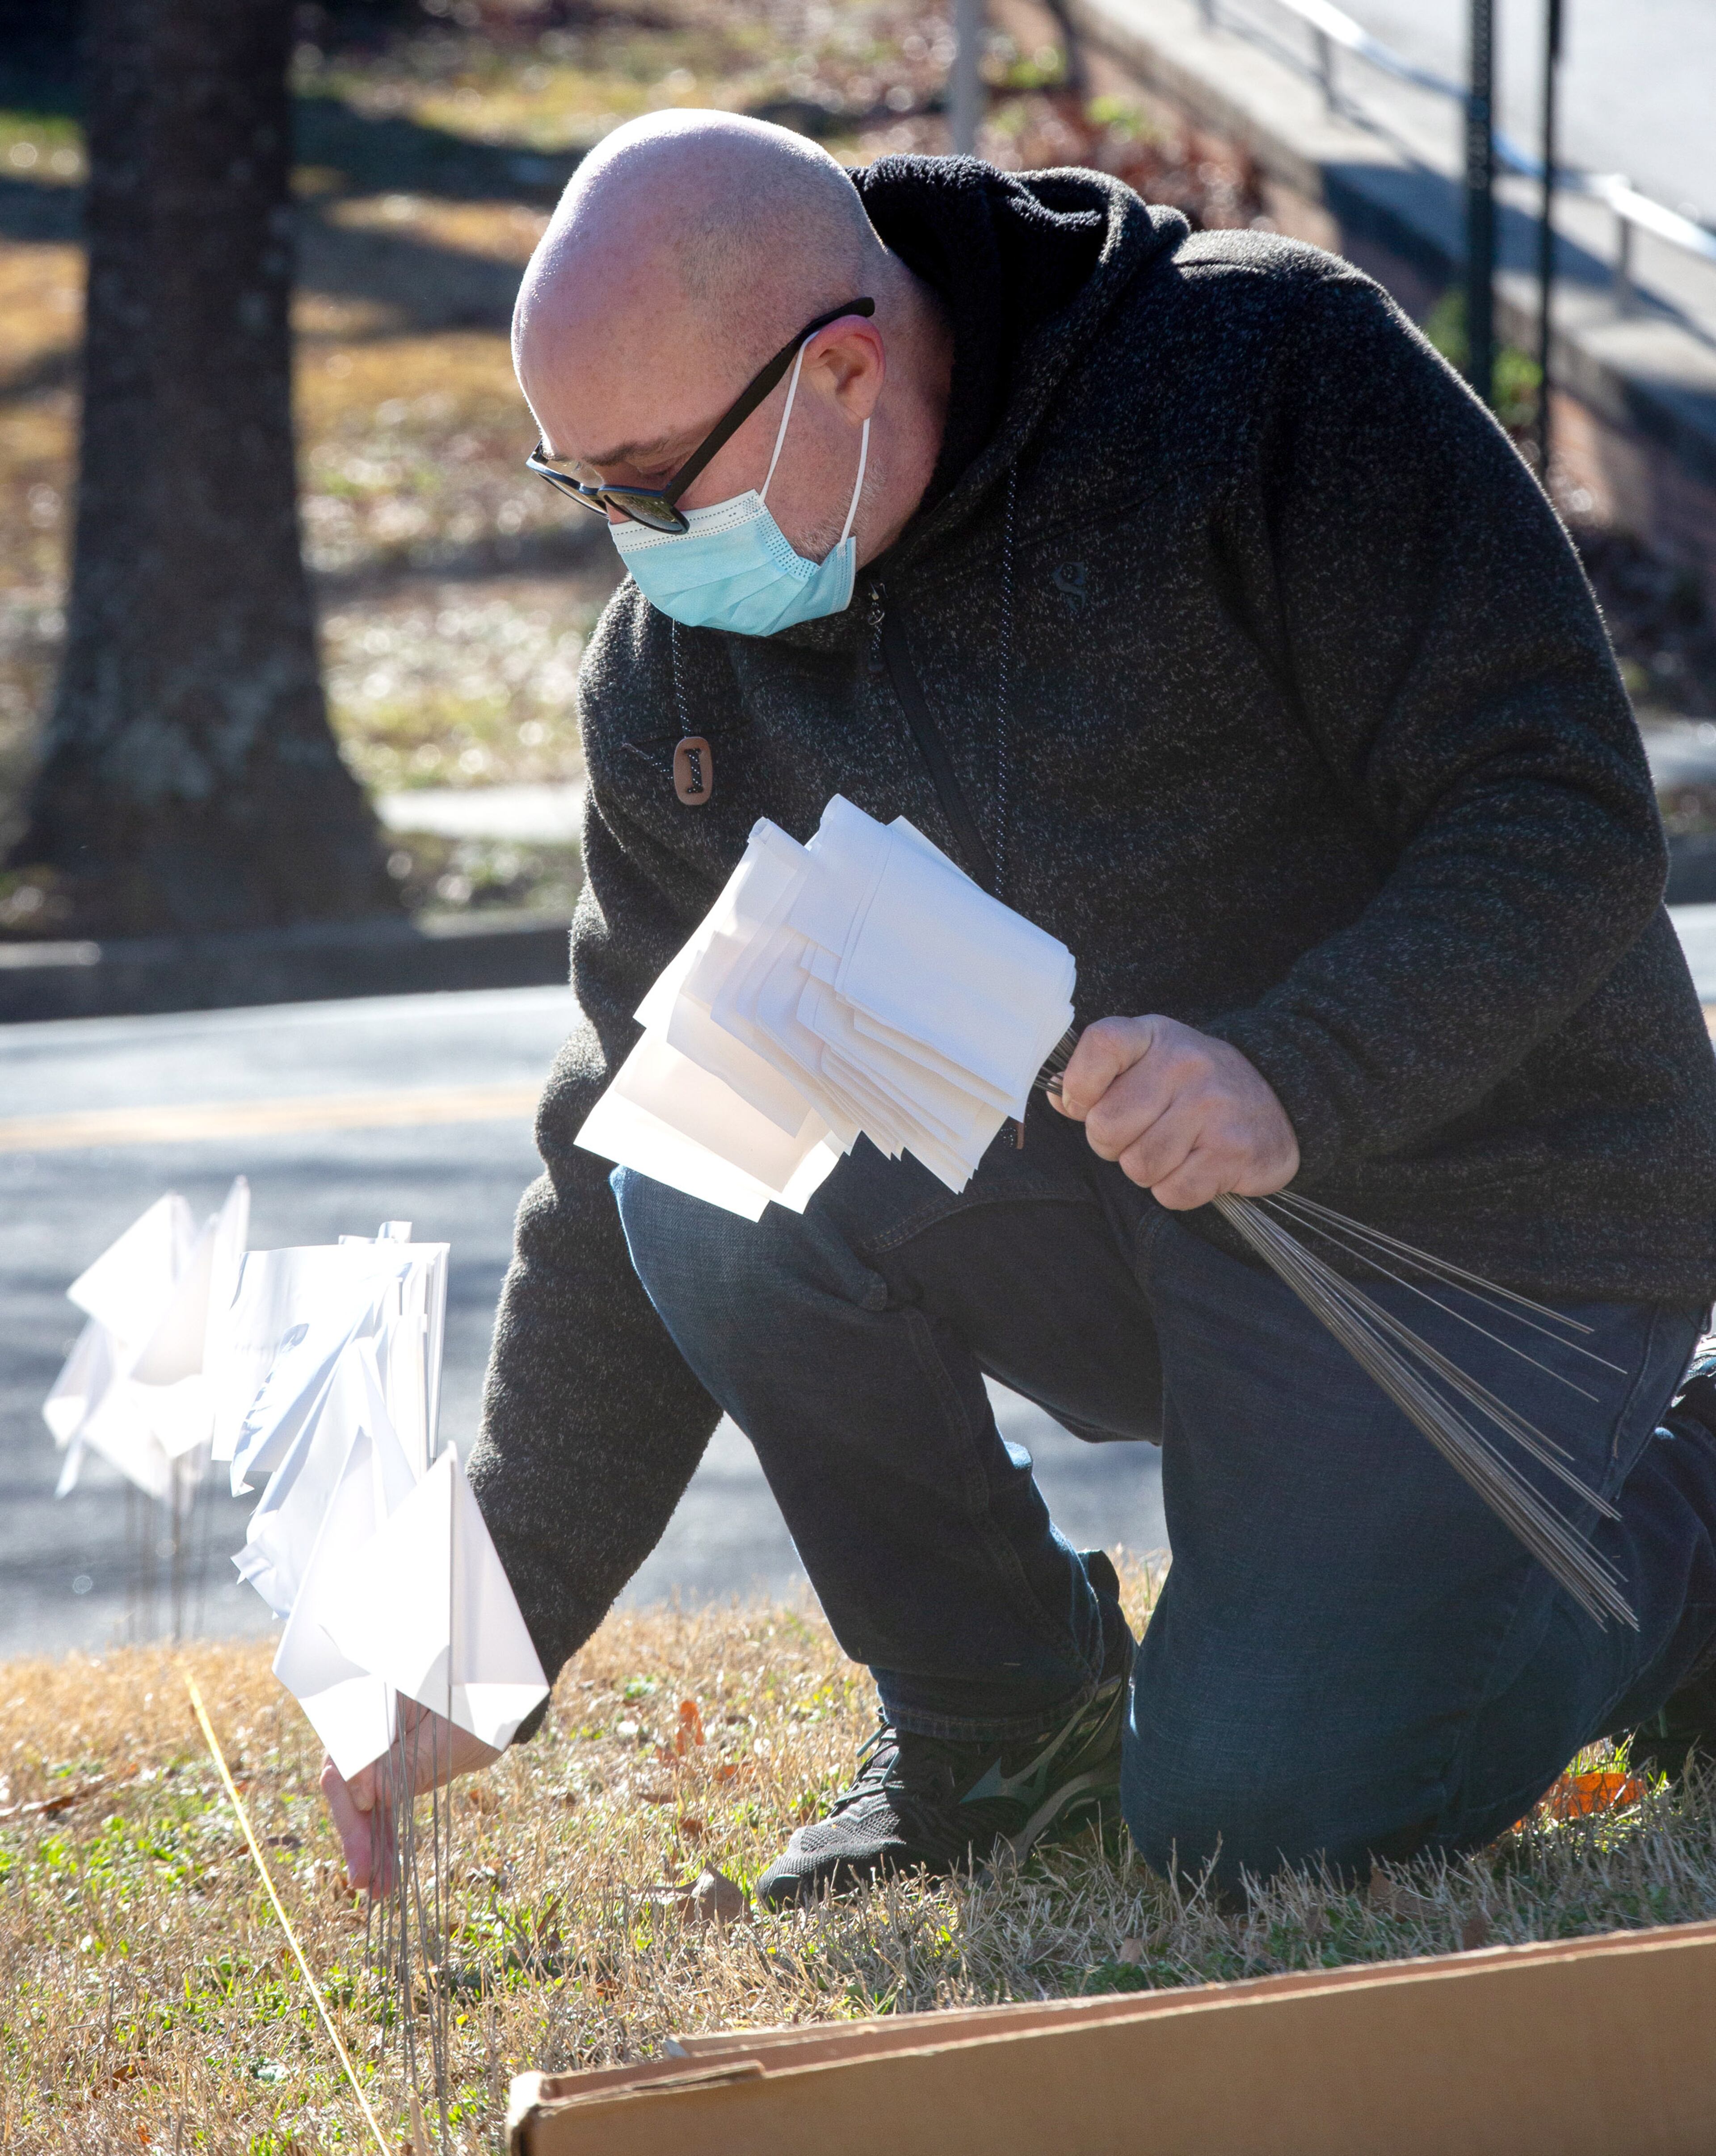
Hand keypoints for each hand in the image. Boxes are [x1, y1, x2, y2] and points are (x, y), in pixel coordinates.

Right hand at [319, 1702, 499, 1891]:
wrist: (499, 1709)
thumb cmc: (477, 1711)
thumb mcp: (446, 1736)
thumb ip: (405, 1762)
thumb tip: (362, 1797)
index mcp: (375, 1701)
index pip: (347, 1743)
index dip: (350, 1777)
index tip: (365, 1805)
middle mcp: (366, 1727)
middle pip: (345, 1780)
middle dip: (354, 1828)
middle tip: (361, 1873)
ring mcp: (375, 1755)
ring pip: (360, 1804)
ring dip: (366, 1847)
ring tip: (374, 1889)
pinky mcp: (388, 1777)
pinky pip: (379, 1812)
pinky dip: (382, 1843)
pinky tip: (384, 1877)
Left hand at [1051, 1014, 1298, 1208]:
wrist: (1280, 1100)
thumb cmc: (1194, 1086)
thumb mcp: (1148, 1061)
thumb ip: (1099, 1078)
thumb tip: (1058, 1098)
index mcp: (1154, 1037)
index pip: (1101, 1045)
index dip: (1079, 1085)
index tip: (1084, 1103)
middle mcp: (1186, 1064)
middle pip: (1107, 1126)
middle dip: (1113, 1144)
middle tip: (1141, 1135)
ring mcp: (1213, 1107)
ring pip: (1138, 1165)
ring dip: (1147, 1170)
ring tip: (1173, 1149)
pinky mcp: (1234, 1151)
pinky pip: (1173, 1192)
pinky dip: (1177, 1191)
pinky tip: (1196, 1166)